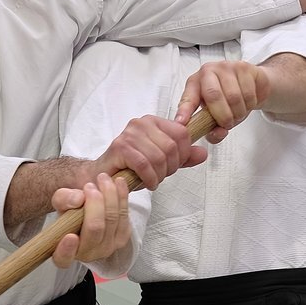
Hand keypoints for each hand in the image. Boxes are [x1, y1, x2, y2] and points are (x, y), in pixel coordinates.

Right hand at [50, 173, 129, 267]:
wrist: (89, 212)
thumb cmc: (71, 212)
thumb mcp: (61, 203)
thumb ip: (64, 199)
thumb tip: (78, 199)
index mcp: (64, 253)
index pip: (63, 258)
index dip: (67, 250)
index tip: (70, 236)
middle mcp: (86, 255)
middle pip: (94, 228)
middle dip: (94, 203)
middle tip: (90, 185)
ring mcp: (107, 248)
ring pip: (112, 219)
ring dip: (109, 195)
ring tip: (103, 178)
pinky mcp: (122, 238)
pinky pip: (125, 216)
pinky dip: (122, 196)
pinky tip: (118, 183)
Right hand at [89, 115, 205, 189]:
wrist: (103, 176)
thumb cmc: (131, 167)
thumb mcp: (163, 161)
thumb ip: (182, 157)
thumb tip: (203, 153)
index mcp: (153, 121)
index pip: (182, 133)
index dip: (183, 154)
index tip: (174, 166)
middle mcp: (141, 123)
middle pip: (172, 146)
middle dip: (170, 167)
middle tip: (161, 176)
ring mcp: (129, 134)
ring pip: (159, 157)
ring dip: (159, 175)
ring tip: (153, 180)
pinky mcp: (120, 147)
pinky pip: (145, 164)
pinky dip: (150, 178)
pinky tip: (147, 183)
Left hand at [174, 60, 270, 143]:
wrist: (253, 85)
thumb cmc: (229, 99)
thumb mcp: (217, 116)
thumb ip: (214, 129)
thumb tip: (217, 134)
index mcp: (195, 84)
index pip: (188, 98)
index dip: (184, 111)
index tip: (181, 123)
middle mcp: (207, 72)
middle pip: (213, 96)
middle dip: (222, 116)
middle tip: (227, 124)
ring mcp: (225, 68)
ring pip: (233, 96)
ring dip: (238, 112)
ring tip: (237, 113)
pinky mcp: (243, 67)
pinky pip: (248, 93)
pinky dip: (249, 105)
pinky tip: (246, 104)